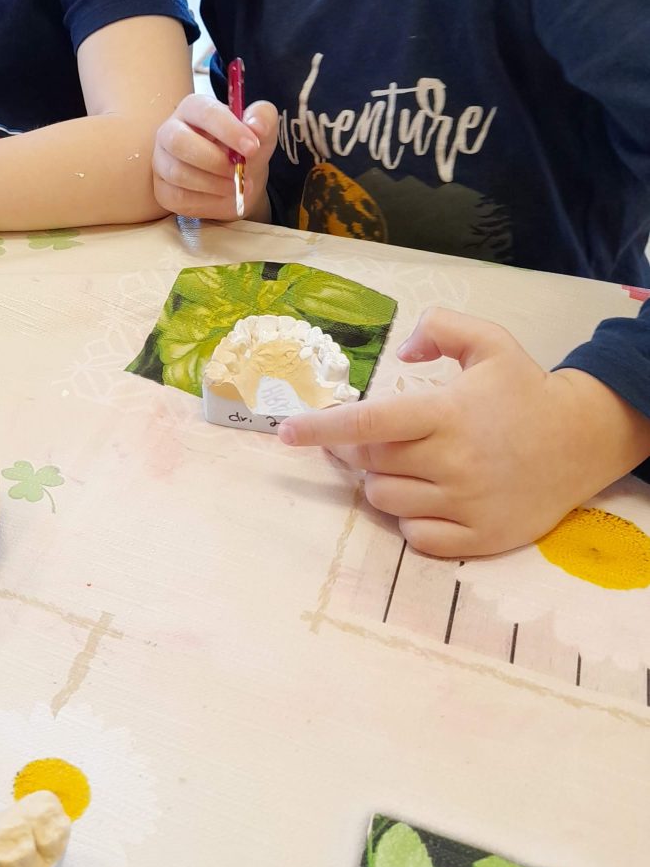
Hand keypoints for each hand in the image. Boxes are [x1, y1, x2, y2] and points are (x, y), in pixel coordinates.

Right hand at [152, 94, 276, 219]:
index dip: (228, 129)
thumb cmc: (244, 149)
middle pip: (178, 141)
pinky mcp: (162, 189)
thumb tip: (257, 126)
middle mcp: (170, 131)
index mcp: (194, 108)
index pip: (204, 112)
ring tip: (236, 185)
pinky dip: (206, 201)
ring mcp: (162, 161)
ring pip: (178, 173)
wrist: (238, 181)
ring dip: (214, 184)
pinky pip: (178, 197)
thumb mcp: (261, 131)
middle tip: (238, 171)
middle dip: (214, 160)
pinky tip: (222, 196)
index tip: (252, 147)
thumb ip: (263, 118)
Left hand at [276, 308, 649, 556]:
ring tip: (415, 463)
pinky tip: (432, 496)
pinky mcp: (479, 538)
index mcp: (446, 413)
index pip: (367, 424)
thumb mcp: (489, 341)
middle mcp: (452, 462)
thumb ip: (440, 328)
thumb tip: (404, 350)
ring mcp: (465, 504)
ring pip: (385, 500)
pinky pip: (415, 536)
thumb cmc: (525, 390)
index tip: (285, 433)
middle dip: (361, 449)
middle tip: (384, 437)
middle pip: (369, 463)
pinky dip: (411, 519)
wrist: (581, 441)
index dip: (320, 428)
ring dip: (384, 481)